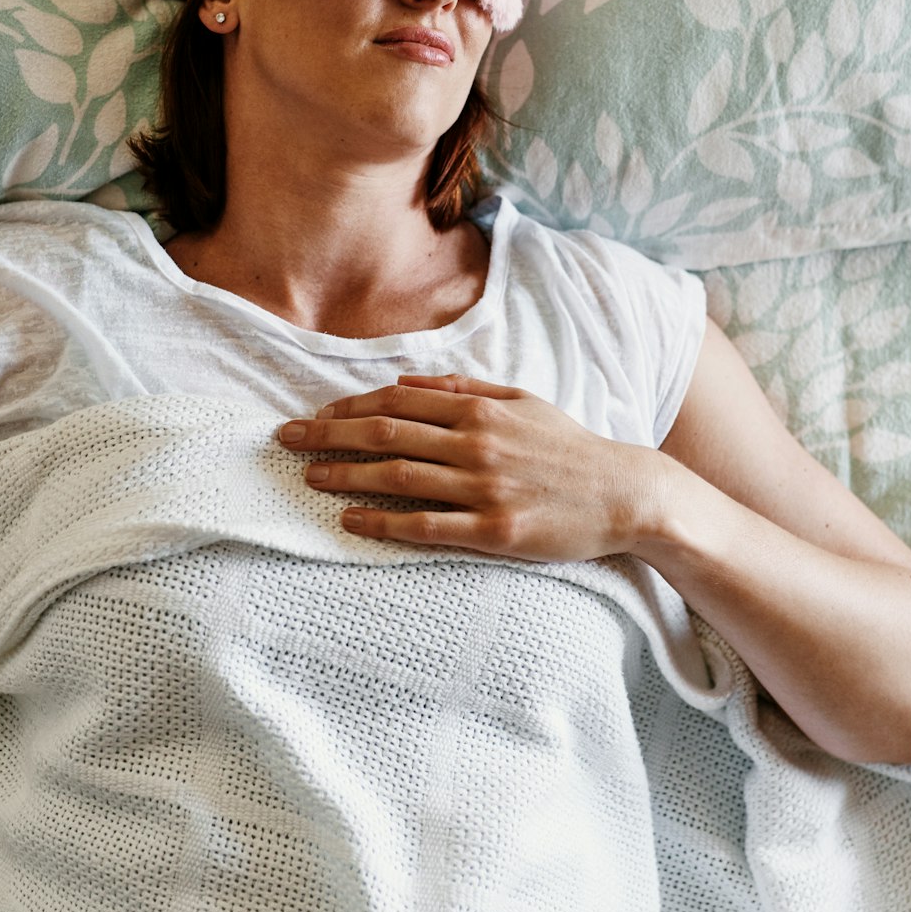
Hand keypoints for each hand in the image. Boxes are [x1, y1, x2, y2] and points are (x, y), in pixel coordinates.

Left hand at [276, 374, 670, 561]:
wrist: (624, 494)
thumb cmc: (568, 447)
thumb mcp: (520, 401)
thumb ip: (462, 387)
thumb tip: (403, 381)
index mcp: (479, 408)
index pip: (397, 402)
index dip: (348, 407)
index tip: (314, 414)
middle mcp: (476, 443)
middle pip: (385, 434)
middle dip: (328, 434)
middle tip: (286, 440)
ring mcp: (484, 487)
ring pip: (397, 477)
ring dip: (345, 475)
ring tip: (308, 476)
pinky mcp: (493, 530)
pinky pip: (425, 526)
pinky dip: (382, 521)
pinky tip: (350, 520)